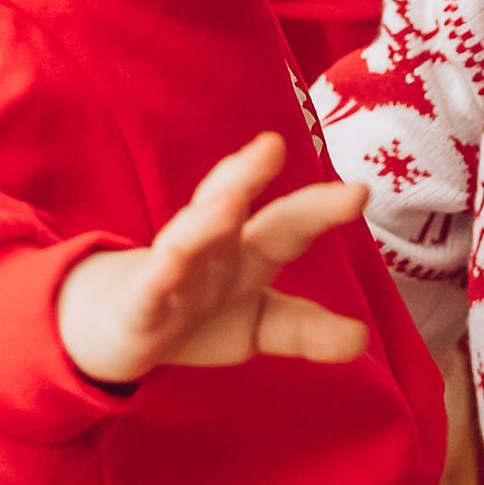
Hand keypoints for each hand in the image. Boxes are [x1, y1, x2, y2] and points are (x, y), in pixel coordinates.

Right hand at [55, 131, 371, 385]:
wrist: (121, 330)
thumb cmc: (198, 311)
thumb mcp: (259, 324)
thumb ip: (308, 330)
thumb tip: (362, 340)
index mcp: (247, 251)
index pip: (287, 224)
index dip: (320, 208)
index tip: (361, 192)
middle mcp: (211, 249)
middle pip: (227, 203)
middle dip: (246, 174)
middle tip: (271, 144)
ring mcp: (172, 271)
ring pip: (185, 238)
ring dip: (204, 219)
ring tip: (229, 200)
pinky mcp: (139, 302)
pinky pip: (150, 285)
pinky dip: (160, 273)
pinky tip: (169, 262)